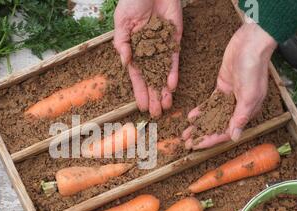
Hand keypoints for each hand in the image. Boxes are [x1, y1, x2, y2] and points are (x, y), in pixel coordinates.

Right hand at [114, 0, 182, 117]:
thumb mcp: (122, 23)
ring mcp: (162, 48)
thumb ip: (122, 43)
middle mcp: (149, 53)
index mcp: (134, 51)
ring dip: (164, 90)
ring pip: (164, 73)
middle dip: (153, 97)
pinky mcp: (175, 40)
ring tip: (166, 106)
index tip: (140, 107)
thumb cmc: (132, 1)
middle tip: (156, 114)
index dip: (139, 92)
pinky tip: (172, 86)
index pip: (137, 77)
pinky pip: (174, 59)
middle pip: (152, 80)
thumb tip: (125, 63)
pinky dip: (173, 72)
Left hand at [183, 22, 277, 149]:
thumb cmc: (253, 68)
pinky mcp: (222, 86)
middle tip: (186, 142)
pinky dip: (202, 110)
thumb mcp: (249, 94)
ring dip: (200, 124)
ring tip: (186, 133)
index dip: (211, 140)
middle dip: (202, 135)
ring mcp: (230, 96)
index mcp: (247, 111)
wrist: (251, 43)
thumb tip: (235, 137)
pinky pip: (210, 102)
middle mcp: (238, 106)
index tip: (196, 145)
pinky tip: (191, 116)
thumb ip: (240, 116)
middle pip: (218, 126)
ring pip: (212, 115)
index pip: (227, 132)